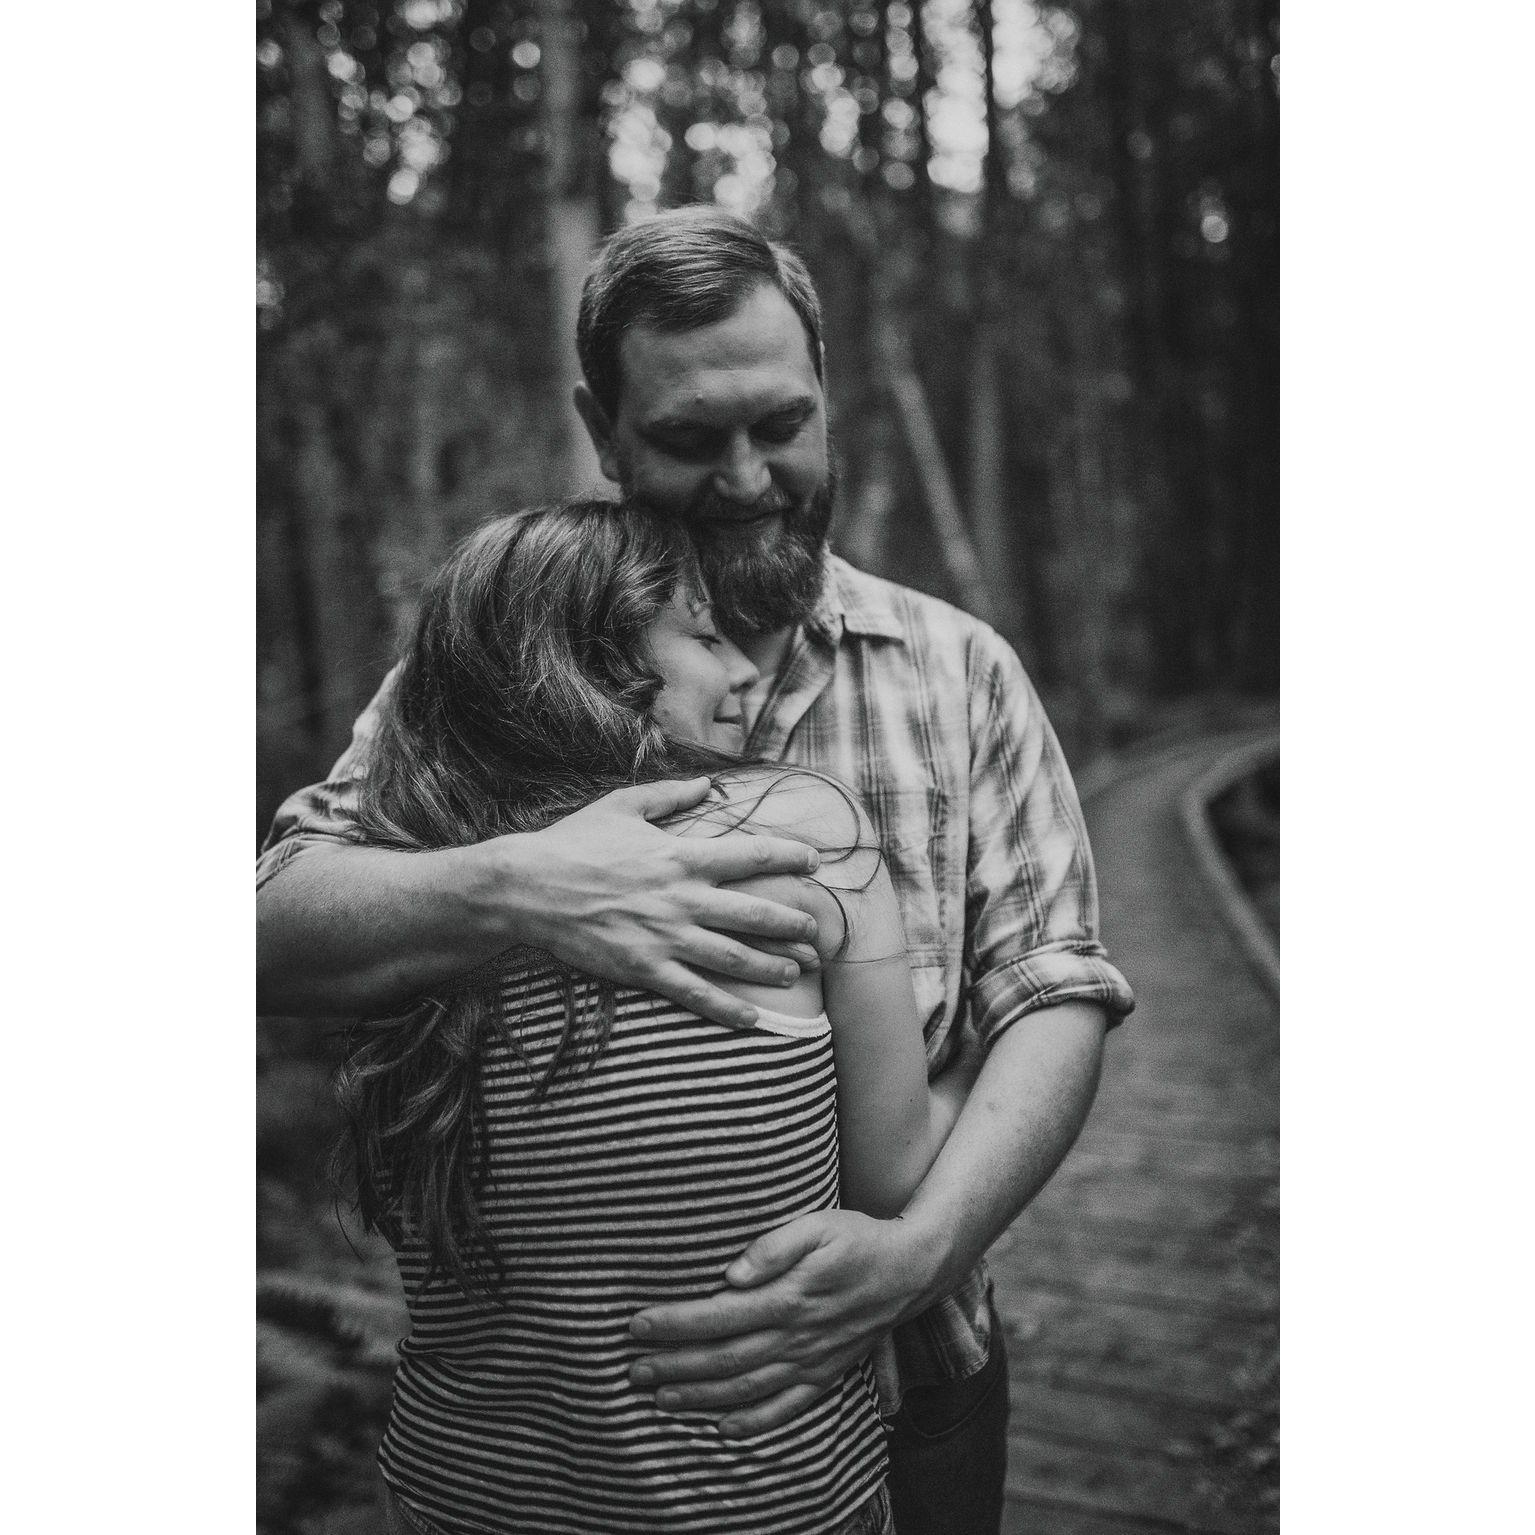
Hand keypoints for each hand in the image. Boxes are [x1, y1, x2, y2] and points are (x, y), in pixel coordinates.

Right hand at [505, 778, 822, 1029]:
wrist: (528, 887)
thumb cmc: (574, 842)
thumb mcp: (623, 805)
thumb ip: (671, 795)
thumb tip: (709, 783)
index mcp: (681, 856)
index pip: (751, 856)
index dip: (790, 858)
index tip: (816, 863)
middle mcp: (682, 898)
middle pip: (754, 914)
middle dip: (792, 924)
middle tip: (816, 932)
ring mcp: (664, 937)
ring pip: (734, 958)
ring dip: (772, 967)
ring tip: (797, 972)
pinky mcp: (643, 969)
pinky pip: (694, 992)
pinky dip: (726, 1008)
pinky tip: (752, 1018)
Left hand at [628, 1209, 937, 1435]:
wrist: (912, 1269)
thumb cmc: (859, 1238)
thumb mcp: (819, 1224)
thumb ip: (775, 1245)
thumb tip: (732, 1272)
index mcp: (790, 1297)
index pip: (719, 1315)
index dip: (676, 1323)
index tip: (638, 1324)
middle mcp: (797, 1337)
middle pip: (724, 1359)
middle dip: (674, 1366)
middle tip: (633, 1369)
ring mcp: (812, 1362)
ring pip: (746, 1389)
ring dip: (700, 1398)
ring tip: (660, 1398)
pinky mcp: (827, 1375)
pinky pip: (786, 1409)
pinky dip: (753, 1423)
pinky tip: (723, 1428)